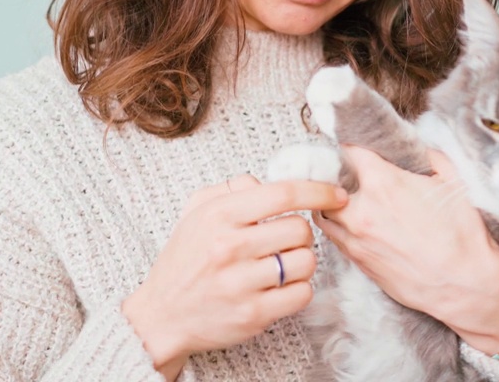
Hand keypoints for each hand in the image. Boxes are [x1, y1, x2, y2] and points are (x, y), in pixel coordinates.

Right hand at [122, 174, 348, 378]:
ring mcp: (241, 283)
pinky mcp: (253, 314)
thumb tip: (267, 182)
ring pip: (306, 262)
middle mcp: (229, 247)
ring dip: (301, 262)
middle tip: (285, 241)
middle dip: (302, 233)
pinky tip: (279, 288)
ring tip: (280, 265)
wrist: (162, 315)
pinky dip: (298, 289)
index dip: (318, 190)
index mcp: (218, 215)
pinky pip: (302, 294)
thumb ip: (232, 188)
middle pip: (300, 229)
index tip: (337, 194)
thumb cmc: (185, 260)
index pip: (283, 194)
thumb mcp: (197, 212)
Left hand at [314, 147, 498, 359]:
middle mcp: (360, 211)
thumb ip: (428, 156)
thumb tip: (414, 147)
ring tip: (349, 200)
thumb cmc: (462, 234)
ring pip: (324, 214)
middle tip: (349, 173)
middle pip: (327, 183)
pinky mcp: (358, 263)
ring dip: (332, 204)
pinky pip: (335, 238)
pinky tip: (358, 225)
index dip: (352, 145)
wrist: (464, 285)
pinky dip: (340, 227)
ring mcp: (355, 240)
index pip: (349, 151)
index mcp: (382, 183)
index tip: (356, 146)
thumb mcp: (452, 180)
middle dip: (336, 175)